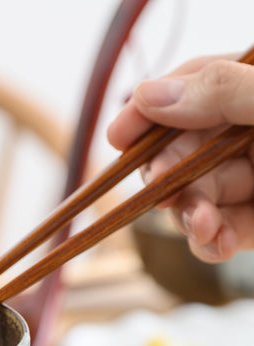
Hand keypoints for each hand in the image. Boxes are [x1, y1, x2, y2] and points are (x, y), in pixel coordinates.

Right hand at [107, 55, 253, 261]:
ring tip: (204, 226)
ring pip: (197, 196)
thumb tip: (149, 96)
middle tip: (167, 192)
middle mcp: (248, 133)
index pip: (190, 88)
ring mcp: (253, 178)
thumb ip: (223, 92)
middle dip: (170, 177)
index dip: (150, 111)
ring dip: (192, 216)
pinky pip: (222, 233)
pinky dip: (212, 243)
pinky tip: (218, 243)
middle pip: (183, 151)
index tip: (118, 136)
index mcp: (252, 91)